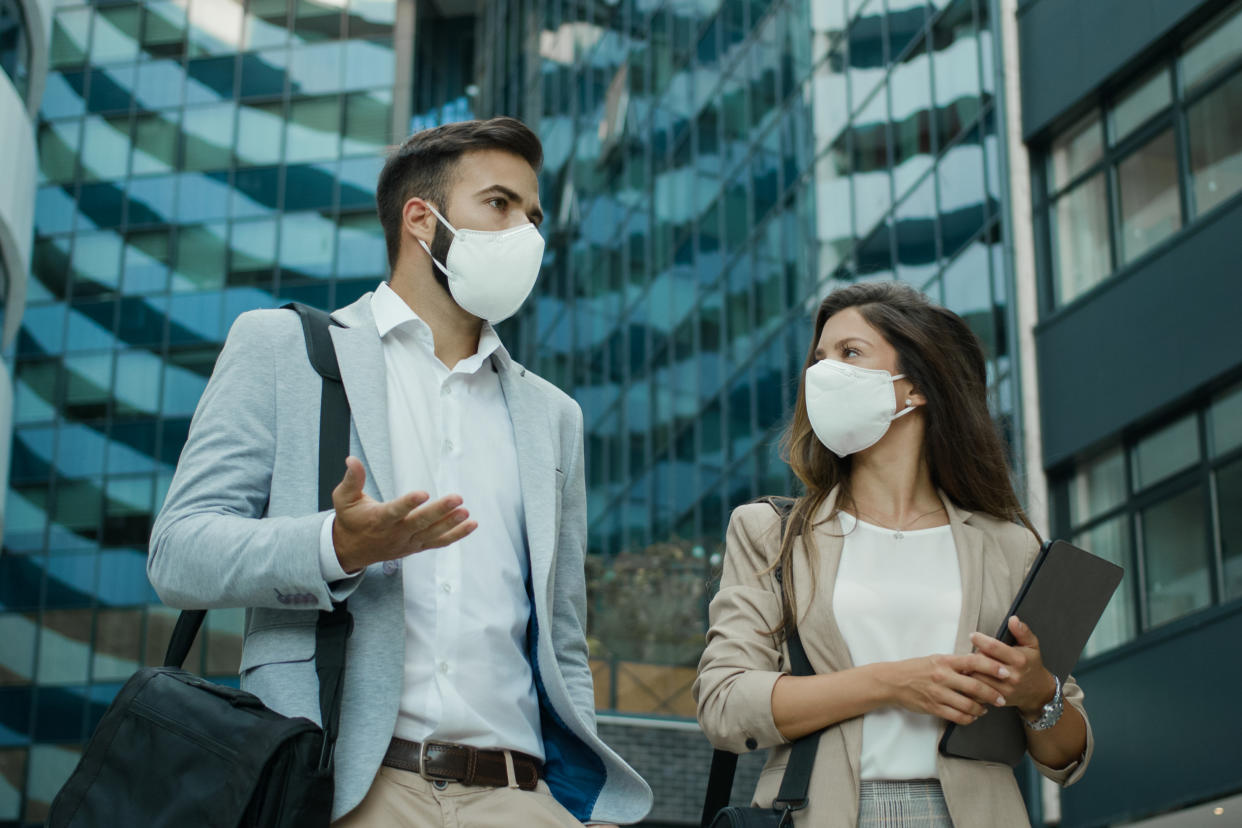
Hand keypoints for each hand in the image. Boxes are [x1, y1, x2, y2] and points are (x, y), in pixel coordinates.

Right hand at [330, 456, 477, 572]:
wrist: (351, 550)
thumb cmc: (350, 520)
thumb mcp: (344, 499)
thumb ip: (352, 480)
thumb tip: (352, 459)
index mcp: (378, 520)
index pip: (395, 511)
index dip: (409, 503)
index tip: (423, 493)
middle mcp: (395, 533)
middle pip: (420, 523)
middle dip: (440, 511)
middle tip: (457, 499)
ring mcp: (408, 542)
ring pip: (432, 534)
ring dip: (451, 523)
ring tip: (466, 512)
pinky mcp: (417, 546)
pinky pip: (439, 542)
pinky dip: (456, 535)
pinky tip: (471, 524)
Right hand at [878, 652, 1012, 725]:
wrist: (893, 682)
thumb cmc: (917, 669)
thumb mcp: (936, 659)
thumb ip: (957, 663)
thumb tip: (980, 665)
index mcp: (945, 661)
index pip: (974, 661)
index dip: (993, 667)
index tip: (1006, 672)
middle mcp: (943, 676)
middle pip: (975, 686)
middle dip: (993, 694)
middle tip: (1002, 699)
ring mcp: (938, 693)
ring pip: (968, 705)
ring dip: (981, 709)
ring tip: (985, 709)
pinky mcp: (933, 707)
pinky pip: (957, 716)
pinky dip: (968, 718)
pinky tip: (972, 716)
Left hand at [969, 616, 1057, 717]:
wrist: (1038, 692)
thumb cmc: (1032, 665)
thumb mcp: (1032, 646)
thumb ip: (1023, 631)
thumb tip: (1013, 619)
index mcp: (1019, 660)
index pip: (994, 647)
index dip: (980, 640)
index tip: (973, 635)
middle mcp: (1012, 675)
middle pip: (983, 663)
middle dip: (973, 655)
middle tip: (969, 652)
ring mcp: (1005, 689)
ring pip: (979, 678)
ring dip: (970, 670)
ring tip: (968, 664)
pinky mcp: (999, 699)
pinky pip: (979, 691)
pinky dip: (972, 684)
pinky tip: (970, 677)